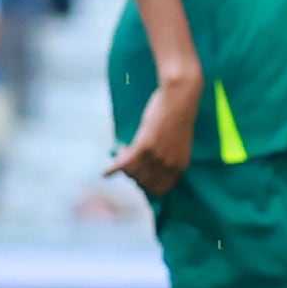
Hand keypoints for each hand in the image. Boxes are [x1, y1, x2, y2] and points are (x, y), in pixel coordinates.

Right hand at [107, 72, 202, 198]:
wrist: (179, 98)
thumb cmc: (179, 115)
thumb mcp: (178, 142)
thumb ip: (168, 156)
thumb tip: (152, 167)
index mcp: (181, 165)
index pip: (161, 189)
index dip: (148, 183)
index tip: (141, 174)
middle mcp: (169, 165)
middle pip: (143, 183)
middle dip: (134, 174)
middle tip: (129, 158)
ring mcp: (157, 157)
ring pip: (131, 173)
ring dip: (124, 164)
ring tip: (123, 149)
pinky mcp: (144, 147)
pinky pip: (124, 165)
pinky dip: (112, 169)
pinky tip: (105, 172)